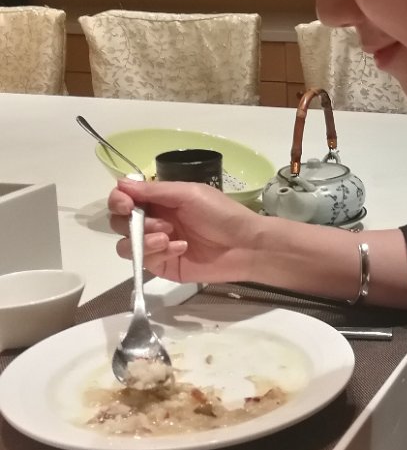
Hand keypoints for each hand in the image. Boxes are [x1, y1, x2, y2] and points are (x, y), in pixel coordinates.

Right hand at [108, 178, 263, 283]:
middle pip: (119, 223)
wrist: (244, 244)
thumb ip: (155, 191)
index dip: (118, 201)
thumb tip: (120, 183)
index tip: (126, 204)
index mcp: (160, 200)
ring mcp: (157, 245)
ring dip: (144, 240)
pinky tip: (181, 248)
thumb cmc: (221, 213)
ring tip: (168, 237)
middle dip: (133, 223)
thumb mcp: (189, 194)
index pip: (124, 199)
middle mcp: (154, 221)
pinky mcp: (163, 265)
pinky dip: (159, 252)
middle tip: (162, 224)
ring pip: (126, 245)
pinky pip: (144, 261)